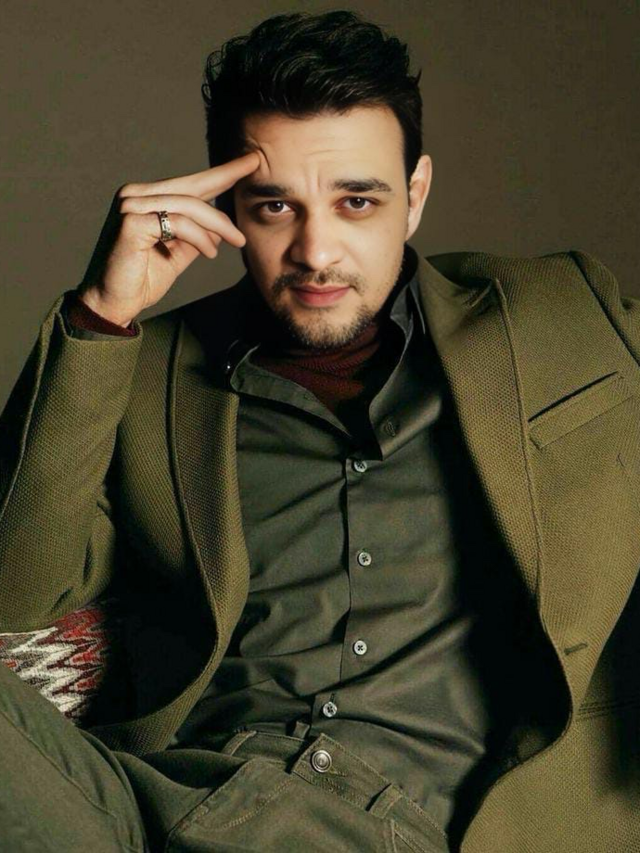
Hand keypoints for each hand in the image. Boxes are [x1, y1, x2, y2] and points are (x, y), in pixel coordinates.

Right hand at [77, 152, 259, 325]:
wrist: (112, 303)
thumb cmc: (141, 279)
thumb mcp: (176, 254)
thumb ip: (195, 237)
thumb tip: (219, 228)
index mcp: (145, 199)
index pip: (187, 184)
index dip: (218, 174)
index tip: (248, 163)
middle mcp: (135, 196)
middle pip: (190, 185)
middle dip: (225, 176)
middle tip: (255, 164)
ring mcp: (131, 206)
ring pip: (188, 205)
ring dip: (218, 225)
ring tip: (236, 241)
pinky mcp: (132, 222)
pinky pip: (179, 223)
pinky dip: (200, 238)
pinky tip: (211, 252)